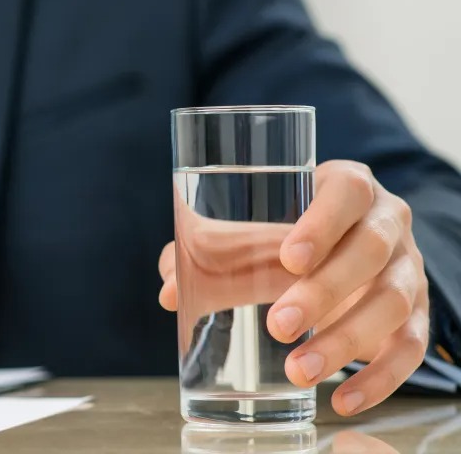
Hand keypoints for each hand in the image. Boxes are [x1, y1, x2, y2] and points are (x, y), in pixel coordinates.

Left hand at [160, 160, 428, 415]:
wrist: (348, 247)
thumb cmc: (290, 232)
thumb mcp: (256, 227)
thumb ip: (207, 250)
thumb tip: (170, 289)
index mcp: (349, 186)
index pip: (348, 191)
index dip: (323, 223)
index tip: (287, 258)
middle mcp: (388, 221)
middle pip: (370, 250)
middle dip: (324, 291)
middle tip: (278, 325)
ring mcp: (409, 268)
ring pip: (392, 301)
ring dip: (346, 339)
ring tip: (299, 370)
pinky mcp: (416, 313)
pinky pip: (410, 347)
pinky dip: (381, 378)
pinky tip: (341, 399)